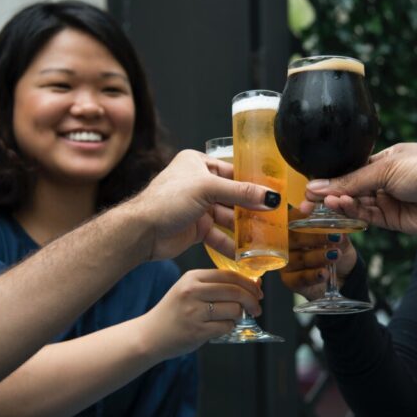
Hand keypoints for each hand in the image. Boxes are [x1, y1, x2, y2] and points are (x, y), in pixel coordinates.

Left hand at [131, 150, 281, 260]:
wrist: (142, 232)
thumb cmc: (166, 200)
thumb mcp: (207, 189)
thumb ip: (241, 192)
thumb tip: (270, 197)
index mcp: (198, 163)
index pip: (233, 171)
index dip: (253, 183)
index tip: (274, 193)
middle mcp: (199, 183)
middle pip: (233, 196)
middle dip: (251, 208)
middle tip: (274, 218)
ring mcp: (198, 207)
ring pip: (228, 217)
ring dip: (243, 228)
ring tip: (264, 237)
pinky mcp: (197, 228)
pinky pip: (219, 234)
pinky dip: (231, 243)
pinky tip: (245, 253)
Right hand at [139, 269, 262, 359]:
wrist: (150, 335)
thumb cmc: (175, 311)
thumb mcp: (190, 289)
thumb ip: (218, 286)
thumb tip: (254, 284)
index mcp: (192, 277)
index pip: (229, 275)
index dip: (249, 283)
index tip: (258, 291)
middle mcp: (192, 291)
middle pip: (235, 291)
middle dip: (252, 300)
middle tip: (257, 308)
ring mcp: (194, 311)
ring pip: (233, 309)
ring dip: (239, 316)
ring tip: (232, 318)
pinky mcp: (196, 330)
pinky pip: (226, 326)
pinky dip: (229, 327)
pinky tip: (221, 327)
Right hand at [278, 209, 356, 300]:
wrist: (342, 275)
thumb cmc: (335, 249)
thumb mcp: (340, 237)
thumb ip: (338, 229)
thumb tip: (338, 223)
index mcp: (295, 228)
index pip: (293, 218)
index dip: (301, 215)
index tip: (312, 210)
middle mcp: (286, 244)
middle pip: (294, 238)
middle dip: (315, 236)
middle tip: (334, 236)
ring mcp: (286, 263)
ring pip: (299, 258)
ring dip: (318, 256)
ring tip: (335, 255)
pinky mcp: (290, 280)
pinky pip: (299, 277)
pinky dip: (313, 275)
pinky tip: (324, 273)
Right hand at [302, 143, 416, 235]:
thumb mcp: (385, 168)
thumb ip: (350, 180)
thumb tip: (316, 186)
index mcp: (383, 159)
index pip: (348, 169)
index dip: (329, 178)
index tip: (308, 187)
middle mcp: (384, 180)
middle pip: (348, 188)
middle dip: (328, 194)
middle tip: (307, 202)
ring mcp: (387, 200)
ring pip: (355, 204)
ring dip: (340, 203)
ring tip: (327, 201)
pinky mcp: (392, 220)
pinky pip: (366, 217)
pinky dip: (352, 212)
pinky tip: (341, 206)